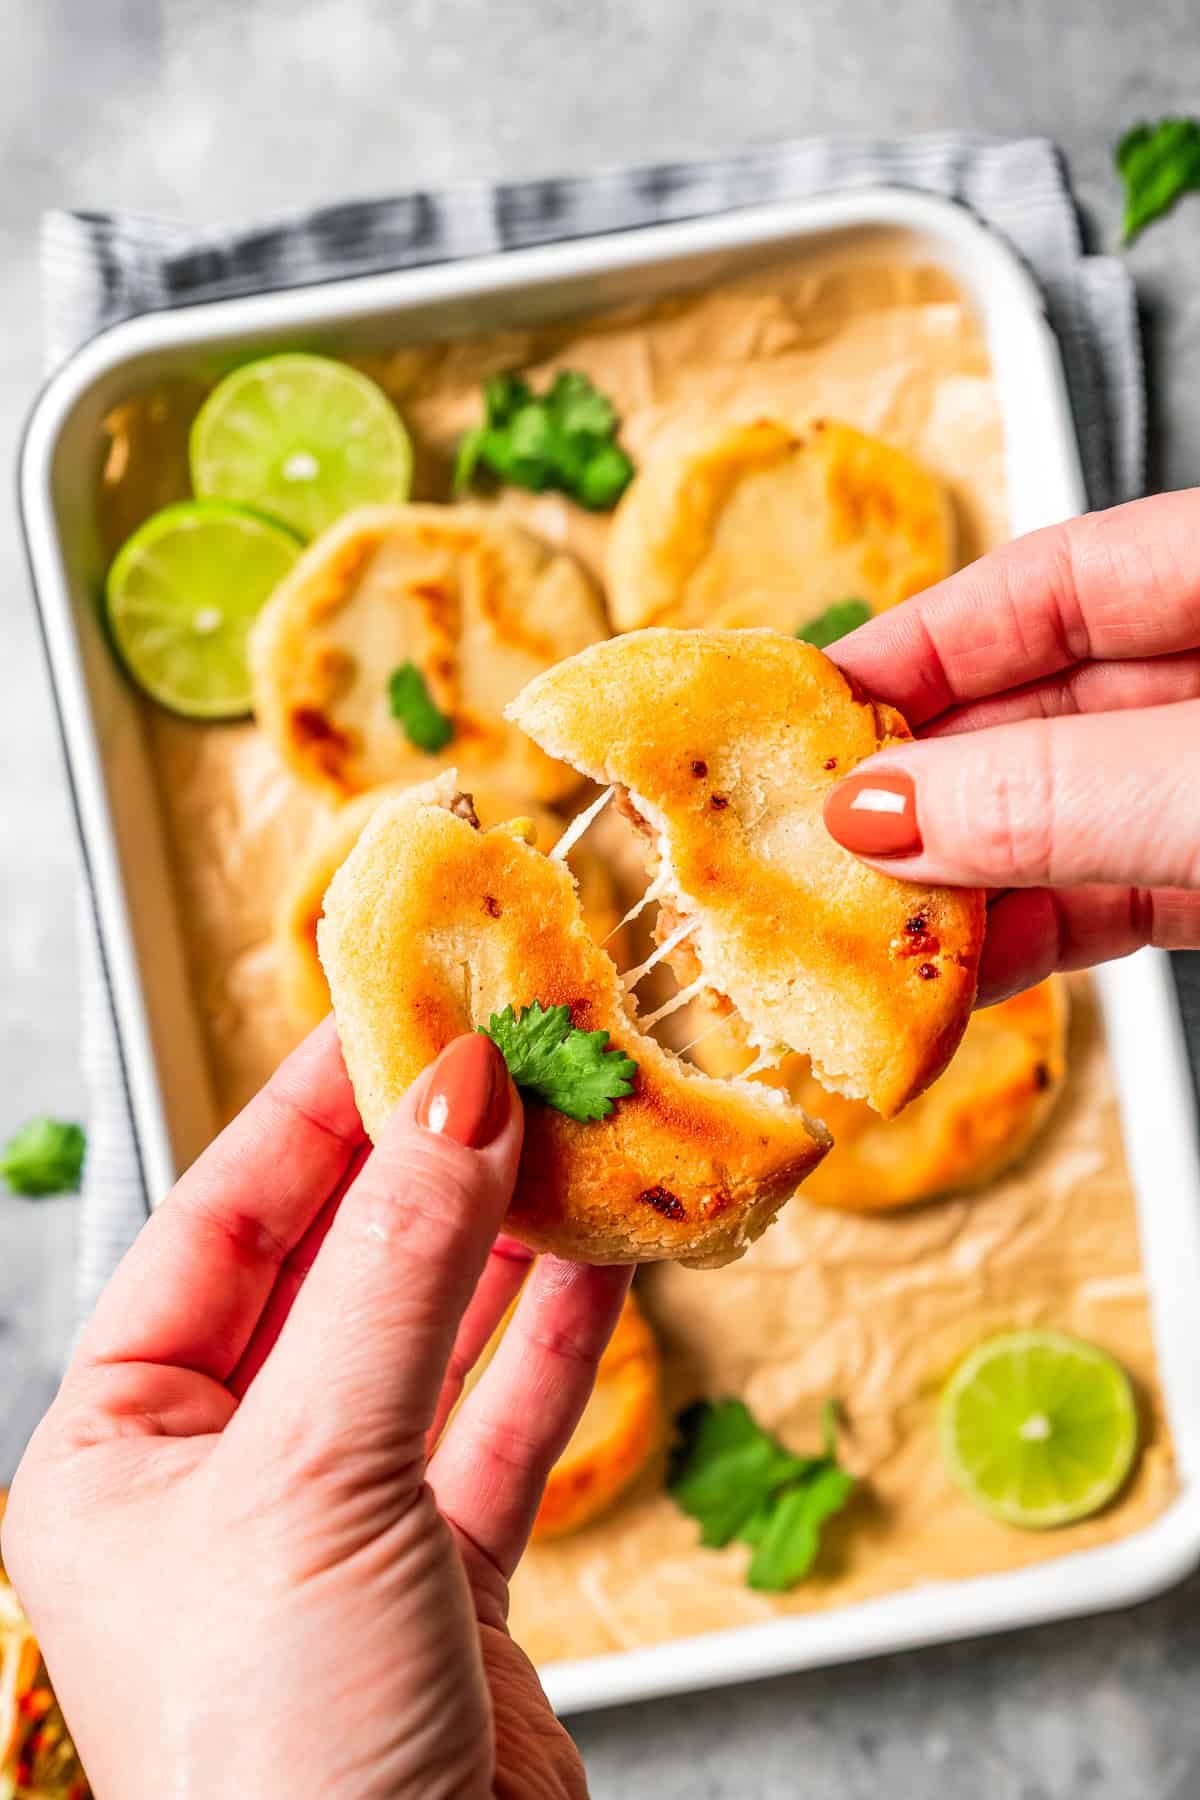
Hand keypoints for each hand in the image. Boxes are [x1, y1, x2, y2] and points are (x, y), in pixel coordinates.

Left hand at [2, 1023, 629, 1797]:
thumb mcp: (320, 1473)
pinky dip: (554, 1350)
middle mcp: (214, 1481)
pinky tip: (602, 1271)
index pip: (217, 1224)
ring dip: (502, 1245)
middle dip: (423, 1170)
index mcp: (115, 1451)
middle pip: (332, 1272)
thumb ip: (398, 1272)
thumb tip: (457, 1093)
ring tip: (572, 1142)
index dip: (311, 1112)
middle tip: (511, 1062)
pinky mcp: (441, 1583)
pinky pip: (499, 1431)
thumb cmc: (283, 1751)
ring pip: (426, 1342)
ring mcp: (335, 1529)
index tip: (402, 1018)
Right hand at [823, 490, 1199, 1001]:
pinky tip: (965, 969)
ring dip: (967, 877)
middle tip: (813, 844)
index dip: (916, 644)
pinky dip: (1041, 933)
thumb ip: (1056, 792)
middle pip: (1041, 706)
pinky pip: (1118, 893)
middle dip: (924, 782)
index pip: (1047, 583)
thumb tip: (882, 810)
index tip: (806, 710)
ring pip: (1070, 814)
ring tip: (868, 926)